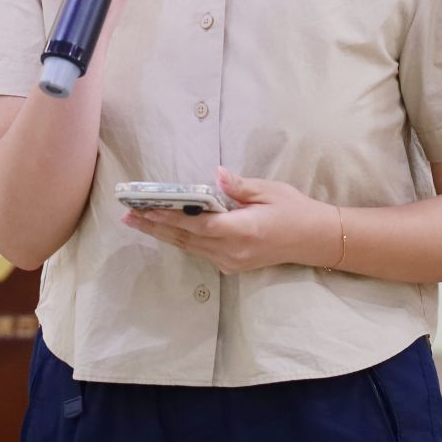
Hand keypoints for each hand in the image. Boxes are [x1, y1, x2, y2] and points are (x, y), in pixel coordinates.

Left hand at [119, 166, 339, 274]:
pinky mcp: (232, 265)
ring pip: (190, 247)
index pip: (197, 224)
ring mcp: (231, 262)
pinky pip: (200, 251)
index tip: (145, 208)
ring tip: (138, 222)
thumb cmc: (294, 210)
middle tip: (127, 216)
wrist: (314, 240)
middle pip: (185, 239)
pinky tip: (166, 230)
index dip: (169, 217)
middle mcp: (232, 251)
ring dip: (163, 234)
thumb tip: (216, 175)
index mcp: (241, 230)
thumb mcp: (269, 191)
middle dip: (155, 226)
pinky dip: (181, 240)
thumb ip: (239, 186)